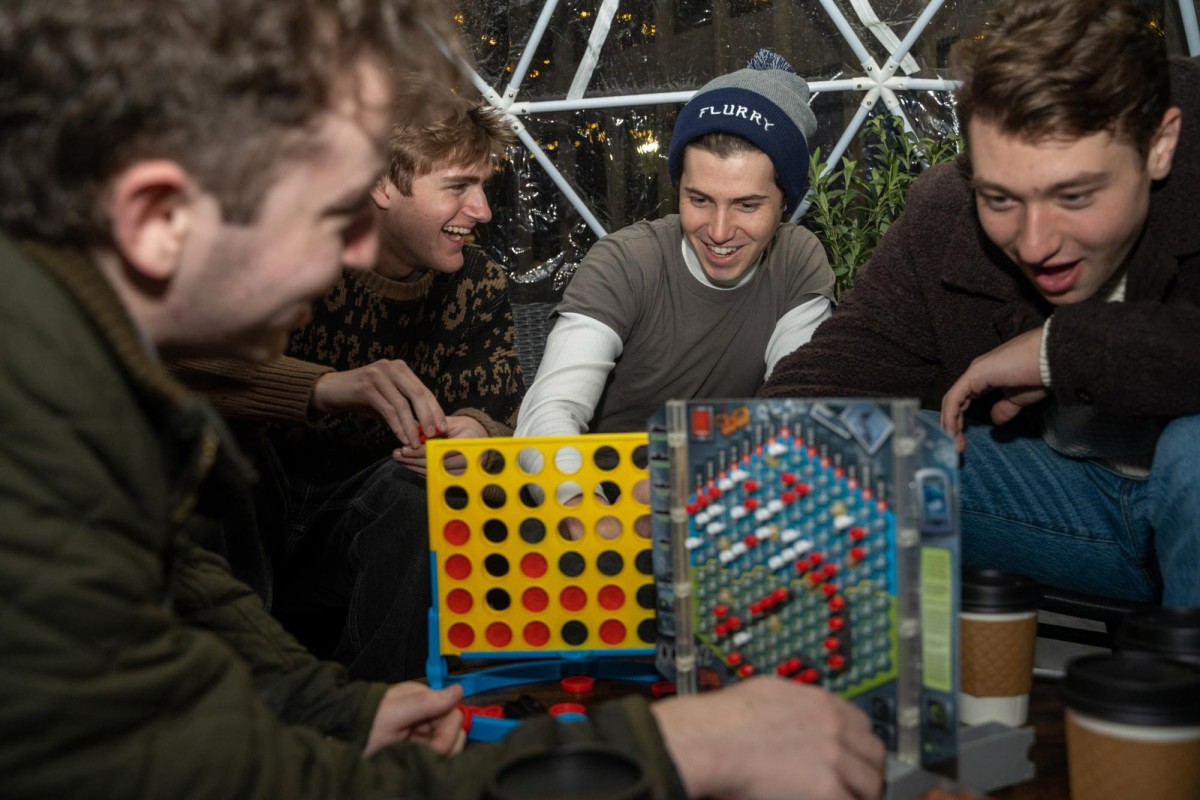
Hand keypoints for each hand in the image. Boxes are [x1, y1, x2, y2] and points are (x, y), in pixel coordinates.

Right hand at [311, 360, 445, 446]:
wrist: (332, 390)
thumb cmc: (363, 397)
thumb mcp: (388, 399)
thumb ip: (406, 408)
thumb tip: (427, 427)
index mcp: (401, 369)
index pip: (423, 390)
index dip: (435, 409)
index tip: (443, 427)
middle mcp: (391, 367)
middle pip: (416, 394)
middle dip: (428, 416)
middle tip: (434, 435)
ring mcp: (378, 374)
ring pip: (402, 404)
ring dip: (411, 426)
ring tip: (416, 443)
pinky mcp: (366, 386)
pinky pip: (387, 409)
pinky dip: (396, 425)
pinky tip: (401, 437)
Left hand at [364, 682, 464, 757]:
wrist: (342, 742)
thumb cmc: (362, 725)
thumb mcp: (392, 712)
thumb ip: (426, 703)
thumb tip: (457, 690)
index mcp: (420, 698)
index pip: (452, 710)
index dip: (448, 727)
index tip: (436, 740)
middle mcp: (424, 714)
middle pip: (453, 729)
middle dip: (443, 742)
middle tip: (422, 750)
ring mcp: (421, 734)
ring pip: (449, 744)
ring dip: (438, 753)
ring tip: (415, 755)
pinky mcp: (417, 750)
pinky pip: (438, 756)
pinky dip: (431, 760)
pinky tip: (415, 760)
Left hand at [392, 415, 488, 475]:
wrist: (482, 440)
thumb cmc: (466, 428)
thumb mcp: (452, 422)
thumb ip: (434, 426)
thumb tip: (412, 427)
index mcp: (467, 443)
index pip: (440, 450)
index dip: (421, 451)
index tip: (405, 448)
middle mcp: (467, 460)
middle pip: (436, 464)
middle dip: (414, 460)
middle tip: (398, 454)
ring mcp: (463, 472)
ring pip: (434, 473)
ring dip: (414, 467)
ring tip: (400, 459)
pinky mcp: (457, 478)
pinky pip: (436, 476)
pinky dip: (421, 471)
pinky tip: (409, 465)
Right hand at [650, 677, 885, 799]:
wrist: (711, 740)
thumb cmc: (724, 719)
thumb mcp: (767, 693)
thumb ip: (794, 704)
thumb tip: (794, 711)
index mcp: (820, 703)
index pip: (862, 725)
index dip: (859, 746)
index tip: (854, 758)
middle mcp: (833, 727)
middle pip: (874, 753)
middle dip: (868, 771)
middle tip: (857, 786)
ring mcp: (833, 758)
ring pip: (869, 783)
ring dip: (860, 794)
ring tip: (845, 799)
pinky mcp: (826, 789)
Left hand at [940, 328, 1047, 451]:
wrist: (1052, 359)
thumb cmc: (1040, 374)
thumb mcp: (1019, 398)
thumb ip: (1004, 408)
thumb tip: (995, 420)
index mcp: (984, 377)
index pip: (962, 400)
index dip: (958, 421)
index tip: (960, 441)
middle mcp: (975, 373)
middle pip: (954, 401)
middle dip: (951, 425)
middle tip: (954, 447)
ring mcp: (974, 372)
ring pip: (952, 400)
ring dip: (949, 423)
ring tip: (952, 444)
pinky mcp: (975, 374)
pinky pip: (955, 397)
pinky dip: (951, 415)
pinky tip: (952, 431)